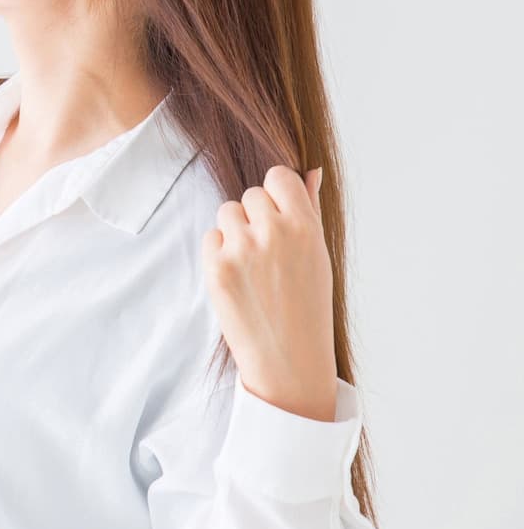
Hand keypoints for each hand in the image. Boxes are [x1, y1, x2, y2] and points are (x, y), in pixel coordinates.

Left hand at [201, 165, 336, 420]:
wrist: (288, 358)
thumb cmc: (307, 304)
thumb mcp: (319, 255)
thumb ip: (309, 208)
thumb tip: (311, 170)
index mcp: (305, 226)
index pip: (278, 176)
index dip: (276, 196)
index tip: (279, 219)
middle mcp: (273, 231)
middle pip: (250, 195)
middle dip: (256, 217)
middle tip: (268, 254)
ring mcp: (242, 249)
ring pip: (227, 212)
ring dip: (235, 232)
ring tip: (253, 266)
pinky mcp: (216, 267)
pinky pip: (210, 237)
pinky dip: (219, 253)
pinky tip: (237, 278)